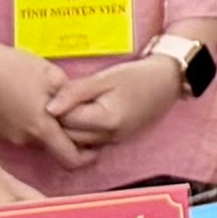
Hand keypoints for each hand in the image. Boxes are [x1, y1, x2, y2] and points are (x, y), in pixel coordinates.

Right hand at [0, 9, 77, 165]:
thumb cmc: (12, 67)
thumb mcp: (52, 74)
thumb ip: (71, 95)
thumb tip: (79, 106)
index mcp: (42, 129)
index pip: (72, 159)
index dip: (88, 156)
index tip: (96, 144)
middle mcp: (24, 140)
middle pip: (53, 148)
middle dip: (66, 137)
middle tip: (73, 116)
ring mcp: (6, 137)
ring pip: (35, 140)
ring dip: (44, 128)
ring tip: (44, 103)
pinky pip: (17, 133)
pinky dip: (26, 124)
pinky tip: (22, 100)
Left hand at [48, 48, 192, 154]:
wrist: (168, 82)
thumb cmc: (138, 76)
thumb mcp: (105, 78)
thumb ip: (76, 92)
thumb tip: (49, 108)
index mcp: (107, 120)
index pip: (67, 120)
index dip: (58, 105)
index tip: (58, 89)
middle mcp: (110, 137)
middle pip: (70, 135)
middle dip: (61, 117)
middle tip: (62, 95)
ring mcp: (113, 141)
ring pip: (78, 140)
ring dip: (71, 124)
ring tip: (73, 102)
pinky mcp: (115, 140)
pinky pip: (89, 139)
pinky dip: (83, 128)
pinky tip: (85, 110)